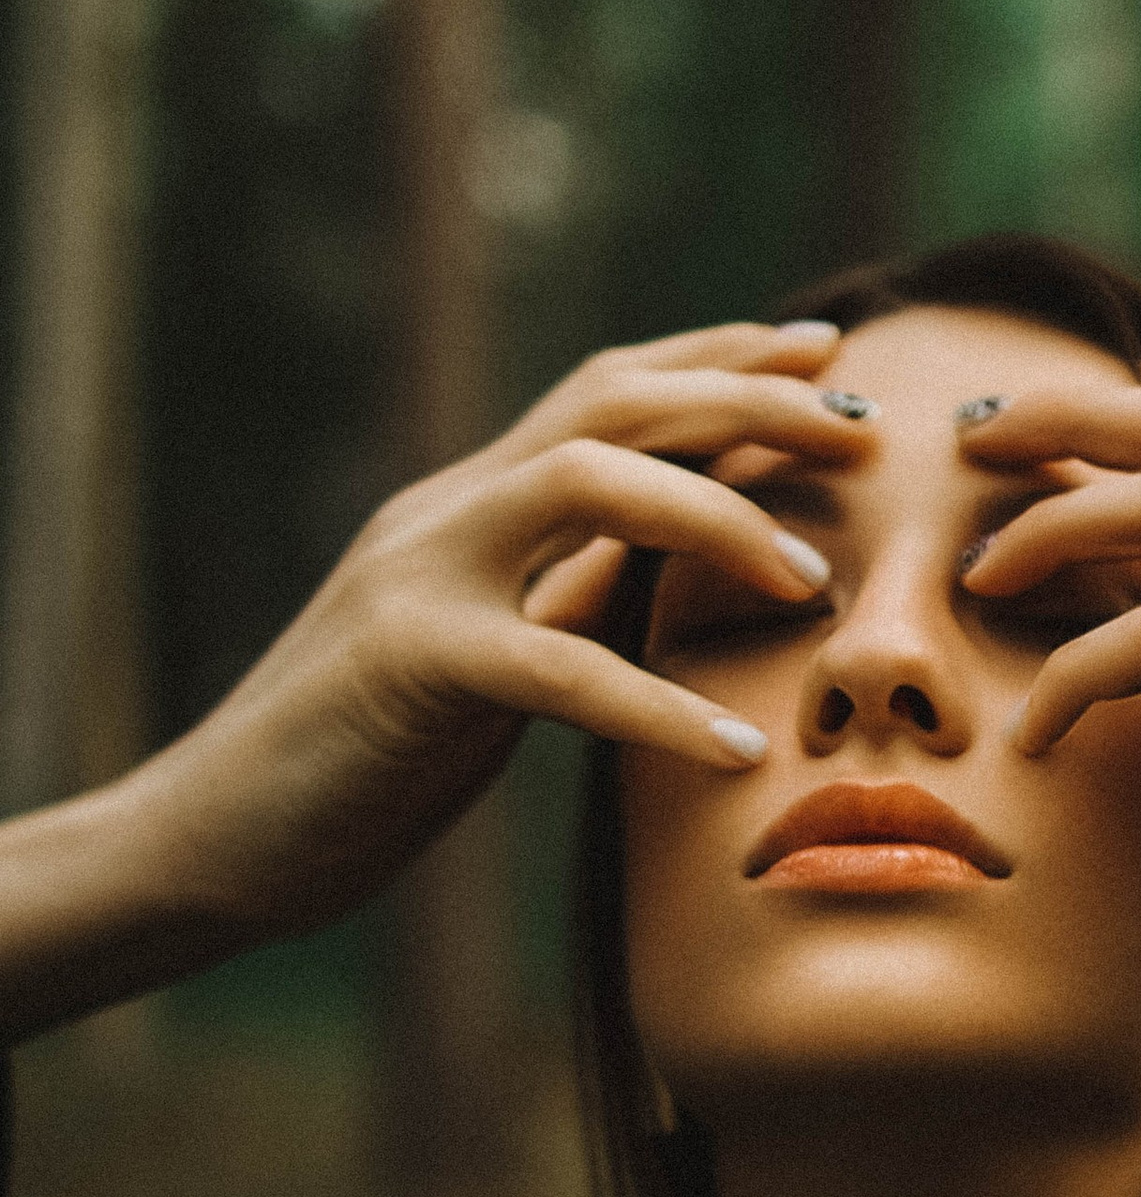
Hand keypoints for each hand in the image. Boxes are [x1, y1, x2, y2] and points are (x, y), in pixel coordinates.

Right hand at [136, 322, 870, 942]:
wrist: (211, 841)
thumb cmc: (356, 764)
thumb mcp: (483, 665)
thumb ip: (557, 603)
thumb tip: (657, 582)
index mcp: (467, 507)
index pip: (606, 392)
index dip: (721, 360)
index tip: (831, 355)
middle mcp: (444, 514)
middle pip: (612, 402)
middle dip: (750, 398)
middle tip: (872, 426)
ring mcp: (418, 577)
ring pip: (586, 483)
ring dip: (717, 514)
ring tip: (814, 578)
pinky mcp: (408, 666)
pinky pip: (558, 665)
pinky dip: (661, 706)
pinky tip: (742, 750)